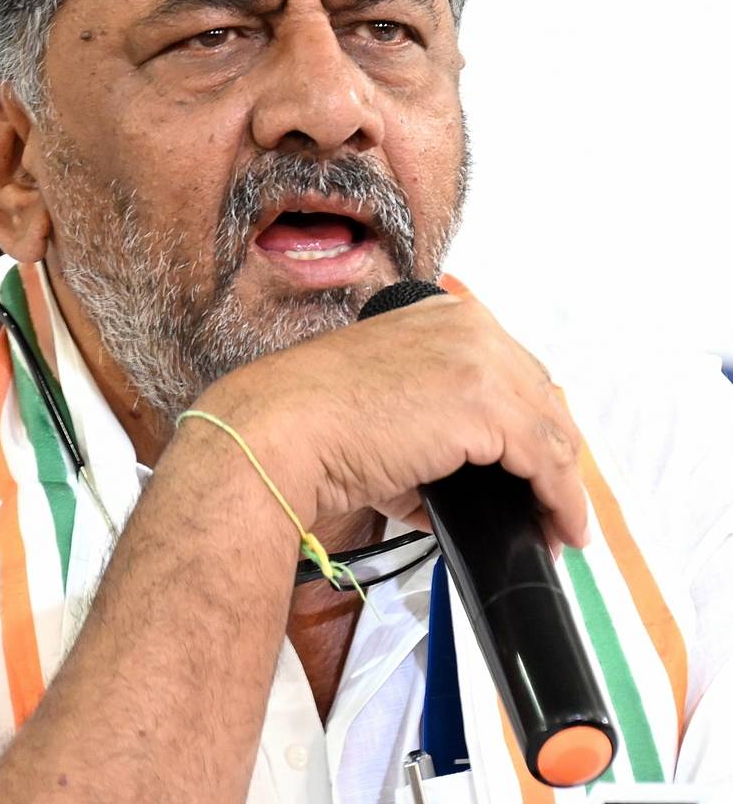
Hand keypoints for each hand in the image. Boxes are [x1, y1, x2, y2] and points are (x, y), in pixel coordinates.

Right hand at [204, 279, 587, 549]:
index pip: (515, 372)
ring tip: (561, 527)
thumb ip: (442, 437)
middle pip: (542, 396)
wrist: (284, 429)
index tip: (539, 465)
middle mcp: (470, 327)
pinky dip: (561, 501)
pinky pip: (546, 460)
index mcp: (445, 317)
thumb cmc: (317, 421)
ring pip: (552, 429)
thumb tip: (472, 490)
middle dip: (554, 454)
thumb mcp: (393, 414)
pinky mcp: (486, 403)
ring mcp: (480, 360)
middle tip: (554, 504)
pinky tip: (560, 530)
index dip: (534, 424)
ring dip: (563, 484)